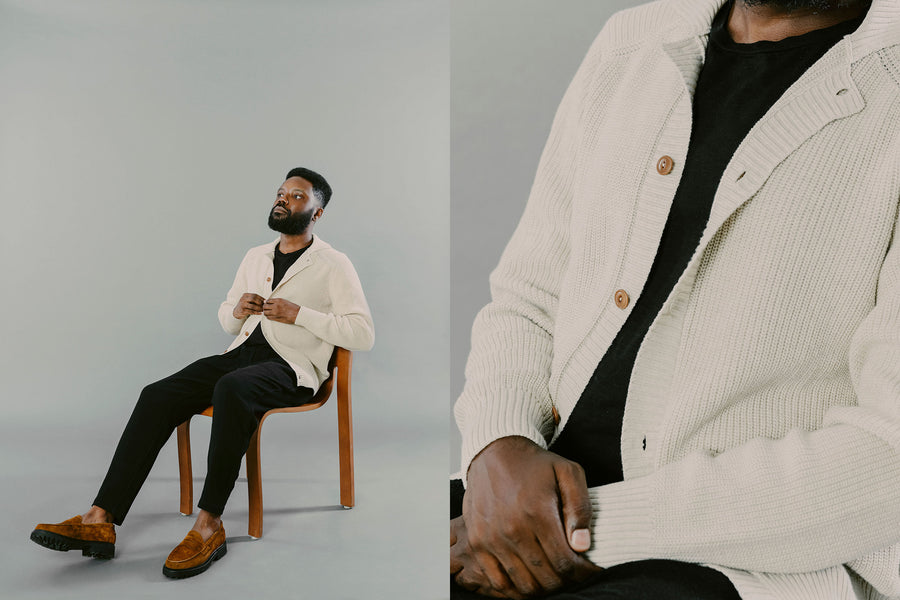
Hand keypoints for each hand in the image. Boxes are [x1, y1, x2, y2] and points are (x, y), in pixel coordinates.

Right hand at [233, 293, 264, 318]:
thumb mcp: (248, 300)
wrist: (237, 312)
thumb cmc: (244, 306)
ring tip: (262, 310)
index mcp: (245, 295)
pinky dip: (256, 312)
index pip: (255, 295)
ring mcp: (242, 304)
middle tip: (264, 305)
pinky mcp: (243, 310)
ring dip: (259, 308)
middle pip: (253, 298)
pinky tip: (260, 313)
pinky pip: (251, 311)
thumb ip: (254, 300)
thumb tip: (264, 301)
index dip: (261, 298)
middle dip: (260, 302)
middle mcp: (243, 299)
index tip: (265, 301)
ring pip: (253, 306)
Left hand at [263, 298, 299, 322]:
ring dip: (266, 312)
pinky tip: (271, 315)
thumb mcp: (284, 301)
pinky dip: (268, 316)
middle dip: (265, 307)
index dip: (267, 302)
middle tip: (267, 308)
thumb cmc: (292, 308)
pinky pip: (268, 317)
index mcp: (278, 301)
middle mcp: (276, 306)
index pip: (268, 300)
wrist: (298, 314)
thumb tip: (267, 301)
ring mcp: (275, 313)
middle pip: (265, 306)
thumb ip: (276, 301)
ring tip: (268, 312)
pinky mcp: (276, 318)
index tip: (267, 303)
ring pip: (265, 312)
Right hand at [463, 436, 600, 597]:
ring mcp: (491, 539)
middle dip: (566, 582)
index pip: (565, 562)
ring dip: (543, 588)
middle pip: (546, 579)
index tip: (590, 570)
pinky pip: (498, 582)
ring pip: (524, 585)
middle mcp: (511, 529)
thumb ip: (580, 508)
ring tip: (553, 575)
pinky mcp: (477, 543)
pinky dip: (516, 590)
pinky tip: (529, 579)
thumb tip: (581, 545)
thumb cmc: (535, 464)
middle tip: (573, 572)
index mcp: (537, 512)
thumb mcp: (568, 472)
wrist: (494, 452)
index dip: (583, 573)